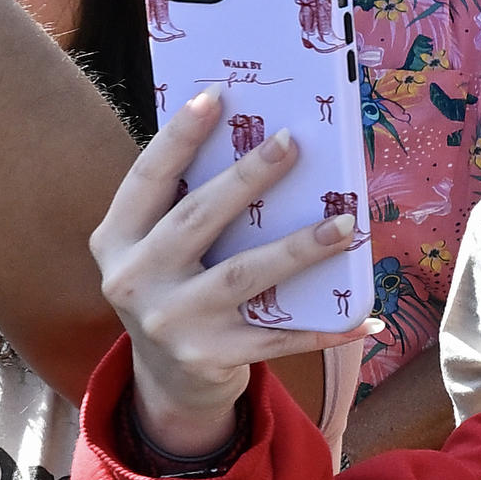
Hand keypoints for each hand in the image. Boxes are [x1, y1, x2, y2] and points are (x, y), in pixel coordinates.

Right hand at [91, 92, 377, 455]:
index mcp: (115, 241)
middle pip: (198, 219)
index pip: (146, 179)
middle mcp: (133, 281)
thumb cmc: (176, 291)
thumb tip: (251, 139)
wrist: (168, 383)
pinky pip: (278, 338)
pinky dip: (324, 329)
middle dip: (247, 177)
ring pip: (245, 275)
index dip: (178, 136)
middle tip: (292, 143)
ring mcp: (170, 323)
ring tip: (347, 223)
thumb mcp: (158, 251)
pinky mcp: (209, 357)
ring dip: (301, 247)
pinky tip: (365, 318)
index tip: (216, 95)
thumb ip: (184, 206)